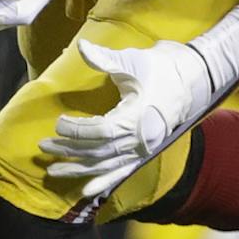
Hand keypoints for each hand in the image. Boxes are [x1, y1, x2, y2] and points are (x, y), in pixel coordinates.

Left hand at [40, 38, 217, 199]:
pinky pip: (122, 171)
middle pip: (98, 151)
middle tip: (43, 146)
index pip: (100, 131)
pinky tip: (86, 191)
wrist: (194, 77)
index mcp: (137, 116)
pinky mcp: (145, 150)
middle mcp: (140, 138)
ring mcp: (144, 147)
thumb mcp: (134, 60)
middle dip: (69, 150)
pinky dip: (104, 182)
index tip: (58, 123)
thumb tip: (81, 47)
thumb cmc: (163, 67)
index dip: (77, 130)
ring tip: (53, 172)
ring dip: (78, 170)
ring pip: (107, 165)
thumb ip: (105, 59)